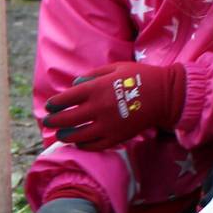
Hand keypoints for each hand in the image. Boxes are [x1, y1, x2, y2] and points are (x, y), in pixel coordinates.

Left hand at [44, 61, 184, 149]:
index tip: (49, 106)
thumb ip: (93, 75)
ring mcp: (107, 125)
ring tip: (60, 135)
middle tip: (47, 122)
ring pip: (78, 135)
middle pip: (68, 118)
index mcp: (96, 88)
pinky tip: (79, 143)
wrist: (165, 95)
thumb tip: (75, 84)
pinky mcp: (117, 137)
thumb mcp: (115, 68)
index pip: (67, 98)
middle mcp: (99, 108)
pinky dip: (84, 145)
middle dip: (53, 121)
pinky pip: (95, 145)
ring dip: (65, 136)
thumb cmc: (140, 77)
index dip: (54, 103)